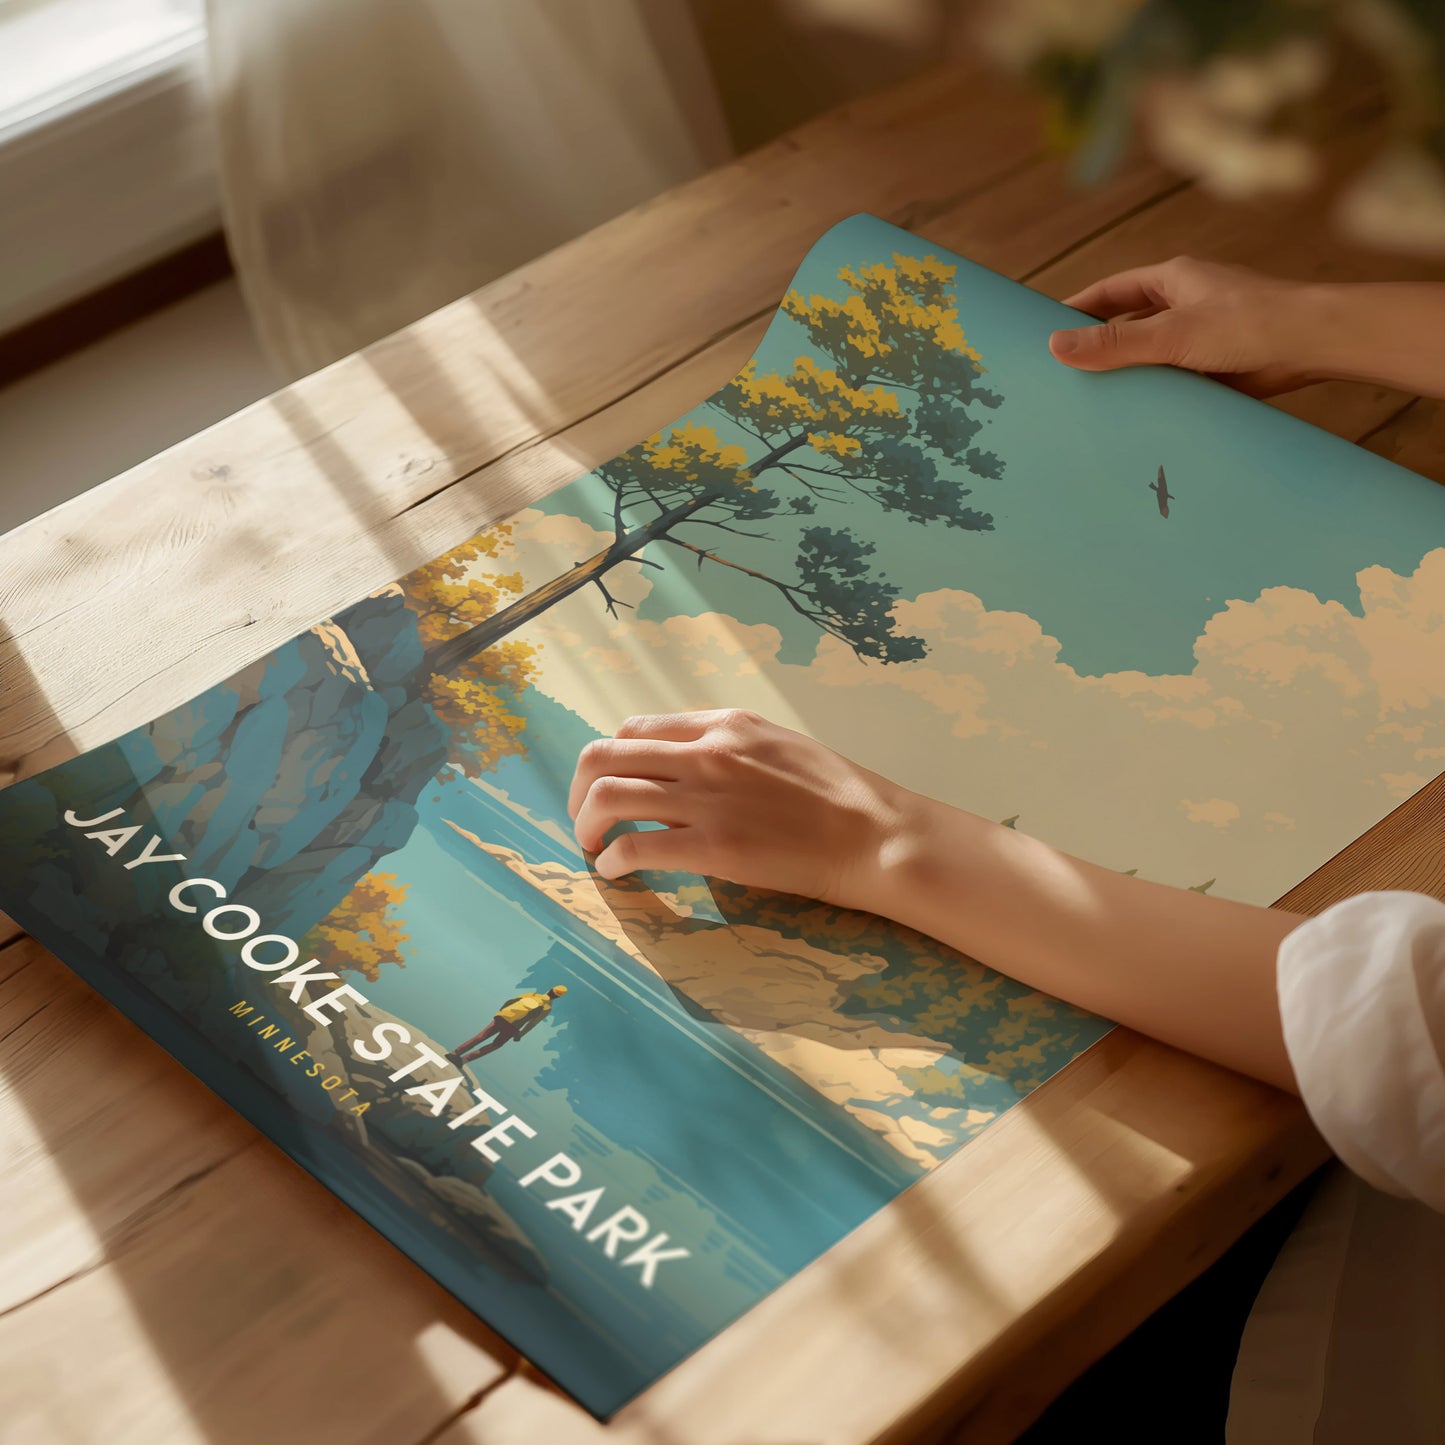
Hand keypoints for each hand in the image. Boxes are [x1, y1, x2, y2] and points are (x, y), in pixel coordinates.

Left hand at [568, 709, 917, 907]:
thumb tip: (680, 776)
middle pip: (605, 755)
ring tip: (593, 846)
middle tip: (585, 819)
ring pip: (607, 795)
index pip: (635, 728)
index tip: (609, 786)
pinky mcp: (713, 846)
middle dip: (580, 789)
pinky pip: (635, 845)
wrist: (874, 834)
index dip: (611, 759)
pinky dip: (613, 859)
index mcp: (723, 724)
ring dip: (586, 823)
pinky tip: (617, 871)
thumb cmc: (837, 795)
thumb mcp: (776, 747)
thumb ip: (725, 751)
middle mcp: (706, 752)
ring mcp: (707, 798)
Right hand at [1048, 256, 1319, 396]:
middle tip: (1063, 373)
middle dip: (1100, 346)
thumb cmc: (1250, 323)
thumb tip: (1055, 346)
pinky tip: (1137, 416)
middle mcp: (1187, 304)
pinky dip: (1157, 395)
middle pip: (1129, 324)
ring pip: (1152, 356)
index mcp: (1174, 280)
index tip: (1046, 330)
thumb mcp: (1171, 334)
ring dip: (1130, 375)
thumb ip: (1115, 343)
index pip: (1111, 291)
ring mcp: (1203, 336)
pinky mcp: (1218, 366)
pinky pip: (1176, 380)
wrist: (1315, 345)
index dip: (1078, 309)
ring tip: (1092, 402)